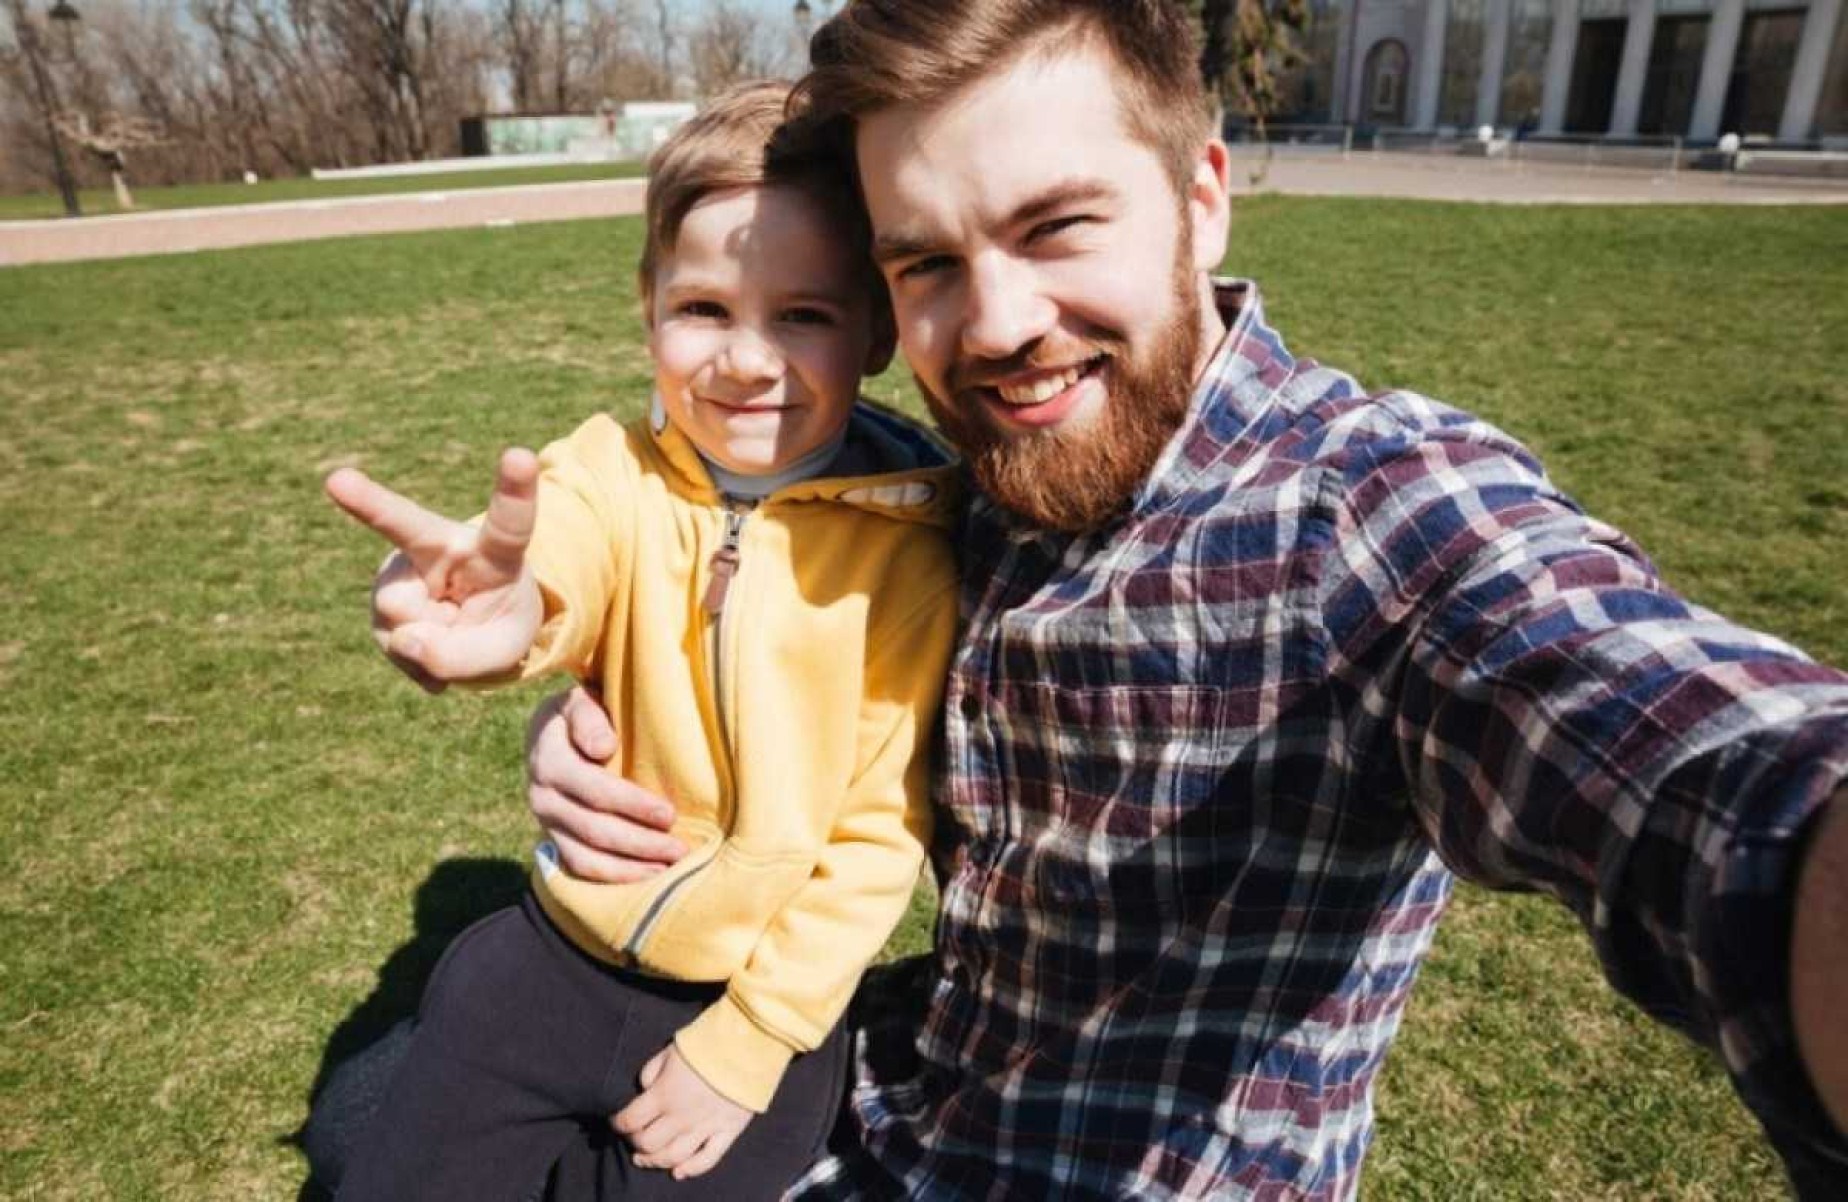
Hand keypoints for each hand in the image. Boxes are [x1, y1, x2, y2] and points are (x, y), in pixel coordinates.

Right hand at [325, 449, 543, 687]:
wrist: (473, 631)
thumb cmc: (499, 625)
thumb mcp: (504, 650)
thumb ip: (464, 656)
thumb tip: (404, 639)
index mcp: (495, 552)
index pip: (508, 523)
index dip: (515, 492)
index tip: (520, 456)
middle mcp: (443, 547)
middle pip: (405, 522)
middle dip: (369, 501)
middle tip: (337, 480)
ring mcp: (404, 569)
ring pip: (402, 617)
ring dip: (428, 643)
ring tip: (448, 630)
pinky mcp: (382, 595)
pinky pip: (391, 641)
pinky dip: (413, 657)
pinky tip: (427, 641)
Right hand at [527, 686, 687, 880]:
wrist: (549, 734)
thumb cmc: (580, 714)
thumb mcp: (579, 702)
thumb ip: (588, 717)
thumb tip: (603, 747)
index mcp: (550, 760)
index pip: (595, 790)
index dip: (633, 805)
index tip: (669, 813)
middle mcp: (543, 796)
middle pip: (595, 829)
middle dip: (641, 842)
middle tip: (680, 848)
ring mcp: (547, 822)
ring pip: (588, 855)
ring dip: (630, 866)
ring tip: (670, 868)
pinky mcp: (553, 839)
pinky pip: (581, 867)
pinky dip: (614, 876)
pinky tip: (647, 876)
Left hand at [611, 1044, 751, 1179]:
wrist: (747, 1043)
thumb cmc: (706, 1043)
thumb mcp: (669, 1050)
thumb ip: (650, 1072)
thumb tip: (644, 1091)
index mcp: (663, 1095)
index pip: (630, 1120)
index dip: (618, 1124)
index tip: (616, 1122)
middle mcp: (680, 1117)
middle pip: (648, 1144)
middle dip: (635, 1144)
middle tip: (633, 1139)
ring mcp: (705, 1127)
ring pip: (673, 1157)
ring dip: (654, 1162)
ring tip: (645, 1159)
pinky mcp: (727, 1131)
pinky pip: (707, 1159)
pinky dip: (691, 1169)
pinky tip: (678, 1173)